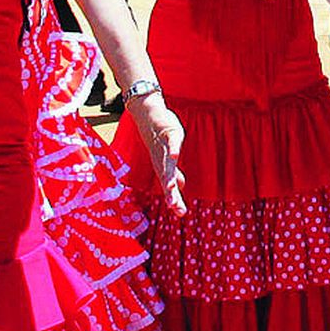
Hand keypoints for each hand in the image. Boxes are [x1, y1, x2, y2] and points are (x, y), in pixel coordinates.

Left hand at [129, 94, 185, 215]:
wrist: (148, 117)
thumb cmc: (161, 139)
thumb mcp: (169, 158)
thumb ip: (174, 173)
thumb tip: (180, 186)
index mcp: (164, 169)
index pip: (170, 188)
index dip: (175, 200)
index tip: (181, 213)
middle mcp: (163, 161)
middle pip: (167, 180)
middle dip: (171, 194)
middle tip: (174, 207)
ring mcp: (165, 148)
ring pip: (168, 164)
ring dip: (169, 176)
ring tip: (172, 187)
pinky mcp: (170, 134)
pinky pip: (172, 143)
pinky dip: (173, 150)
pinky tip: (175, 157)